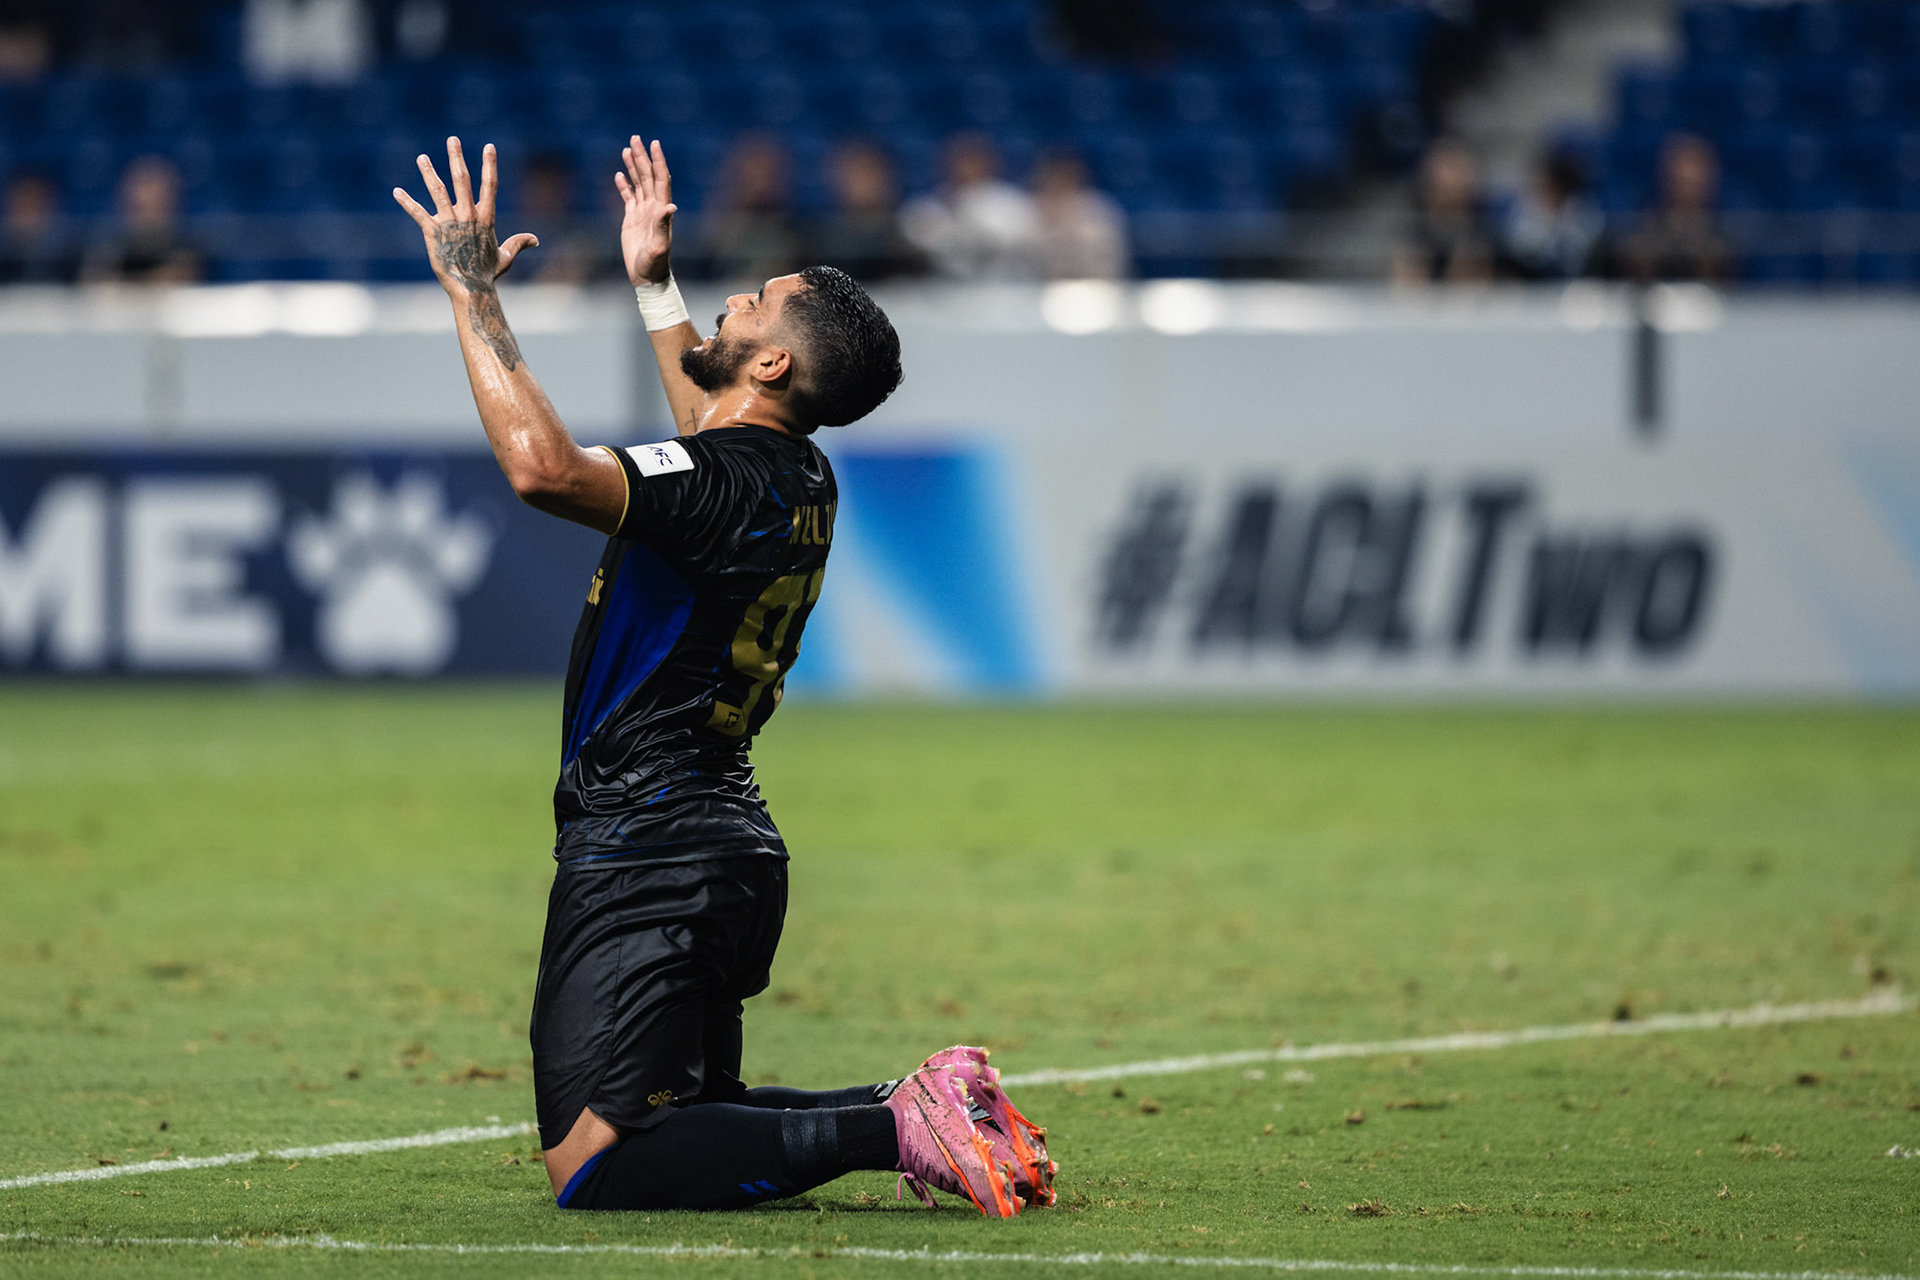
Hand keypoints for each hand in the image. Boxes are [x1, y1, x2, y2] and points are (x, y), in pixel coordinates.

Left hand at [394, 137, 538, 293]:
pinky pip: (418, 213)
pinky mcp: (432, 232)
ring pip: (438, 191)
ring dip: (429, 173)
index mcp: (486, 218)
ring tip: (422, 158)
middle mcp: (468, 215)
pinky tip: (396, 192)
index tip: (489, 147)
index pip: (490, 185)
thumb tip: (535, 240)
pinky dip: (406, 202)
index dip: (490, 164)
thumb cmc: (488, 274)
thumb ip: (518, 243)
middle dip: (457, 158)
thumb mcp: (506, 256)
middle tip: (452, 140)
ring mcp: (449, 222)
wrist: (470, 288)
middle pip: (462, 180)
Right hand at [616, 135, 676, 285]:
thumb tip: (670, 205)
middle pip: (648, 176)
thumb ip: (663, 225)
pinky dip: (624, 185)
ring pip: (638, 183)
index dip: (658, 161)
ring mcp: (642, 212)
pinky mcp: (632, 219)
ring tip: (627, 149)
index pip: (660, 179)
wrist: (647, 276)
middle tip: (635, 138)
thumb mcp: (659, 245)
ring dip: (633, 166)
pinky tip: (619, 174)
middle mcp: (653, 207)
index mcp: (661, 209)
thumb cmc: (655, 264)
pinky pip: (628, 197)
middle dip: (642, 157)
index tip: (654, 143)